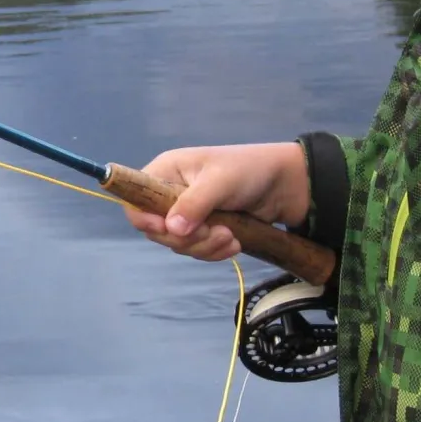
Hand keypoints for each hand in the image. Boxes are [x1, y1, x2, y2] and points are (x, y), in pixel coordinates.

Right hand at [121, 142, 310, 262]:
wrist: (285, 185)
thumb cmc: (249, 170)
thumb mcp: (220, 182)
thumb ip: (194, 204)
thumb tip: (170, 229)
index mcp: (166, 172)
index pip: (136, 200)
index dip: (145, 219)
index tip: (167, 229)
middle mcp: (171, 194)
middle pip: (157, 230)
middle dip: (186, 237)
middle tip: (213, 231)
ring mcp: (188, 214)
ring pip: (179, 244)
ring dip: (205, 246)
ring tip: (230, 237)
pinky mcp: (204, 229)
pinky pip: (197, 250)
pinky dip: (214, 251)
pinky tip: (234, 243)